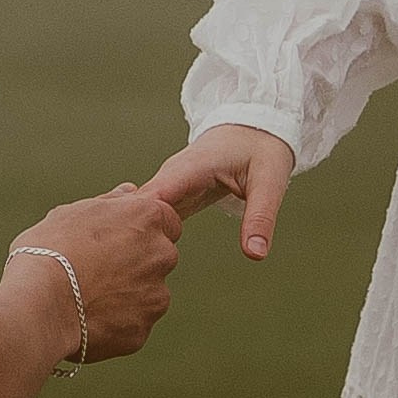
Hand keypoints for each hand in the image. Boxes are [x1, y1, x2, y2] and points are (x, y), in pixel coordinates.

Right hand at [7, 184, 181, 361]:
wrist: (39, 304)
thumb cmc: (49, 251)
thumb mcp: (71, 213)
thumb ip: (109, 203)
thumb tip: (129, 192)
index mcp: (149, 218)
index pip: (166, 221)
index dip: (140, 231)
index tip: (115, 240)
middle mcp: (162, 254)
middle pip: (159, 258)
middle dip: (136, 263)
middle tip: (96, 271)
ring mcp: (156, 295)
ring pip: (148, 293)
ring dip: (126, 295)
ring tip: (86, 298)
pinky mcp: (143, 329)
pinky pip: (132, 324)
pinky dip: (115, 323)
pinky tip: (86, 319)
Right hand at [140, 124, 294, 259]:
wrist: (254, 128)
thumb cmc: (261, 148)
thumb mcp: (268, 182)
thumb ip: (259, 218)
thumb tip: (255, 254)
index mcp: (188, 169)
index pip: (149, 199)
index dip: (136, 225)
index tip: (133, 253)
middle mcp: (170, 177)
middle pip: (135, 210)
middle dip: (130, 237)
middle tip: (128, 269)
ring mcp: (168, 187)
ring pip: (138, 214)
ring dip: (135, 238)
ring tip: (129, 267)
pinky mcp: (172, 197)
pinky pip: (149, 217)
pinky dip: (144, 234)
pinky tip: (140, 257)